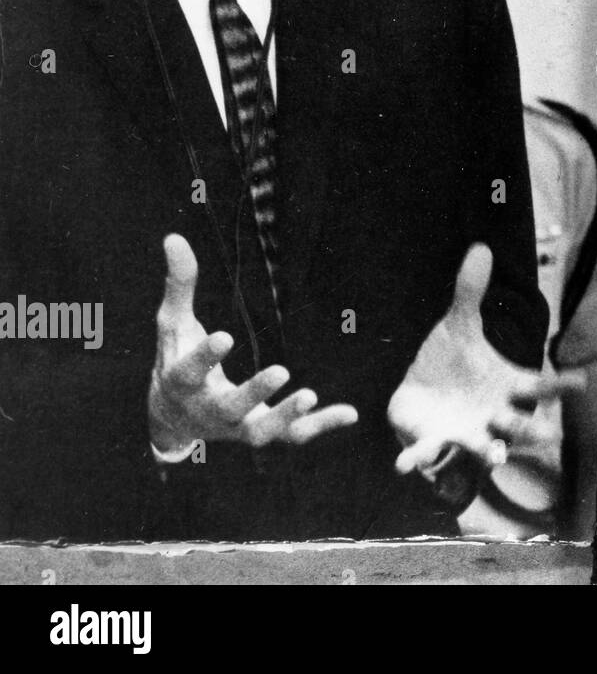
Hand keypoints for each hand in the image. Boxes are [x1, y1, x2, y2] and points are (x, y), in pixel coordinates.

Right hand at [148, 234, 357, 452]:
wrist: (170, 418)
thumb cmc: (175, 358)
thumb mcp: (173, 323)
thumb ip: (179, 284)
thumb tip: (174, 237)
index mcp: (182, 382)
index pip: (189, 372)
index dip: (204, 357)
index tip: (224, 336)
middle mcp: (209, 410)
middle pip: (230, 408)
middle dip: (254, 393)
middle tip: (281, 371)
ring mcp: (236, 426)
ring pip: (261, 430)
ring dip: (286, 416)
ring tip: (311, 395)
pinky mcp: (259, 430)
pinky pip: (291, 436)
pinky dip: (319, 425)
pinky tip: (350, 413)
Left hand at [388, 243, 583, 511]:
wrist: (418, 393)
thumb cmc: (450, 362)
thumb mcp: (459, 325)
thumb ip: (469, 292)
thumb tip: (480, 247)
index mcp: (505, 385)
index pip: (537, 385)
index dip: (560, 384)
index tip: (581, 380)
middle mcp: (492, 415)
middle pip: (519, 425)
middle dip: (532, 430)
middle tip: (551, 434)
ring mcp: (465, 432)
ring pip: (484, 446)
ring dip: (490, 450)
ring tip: (496, 454)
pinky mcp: (434, 442)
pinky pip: (427, 454)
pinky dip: (416, 459)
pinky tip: (404, 464)